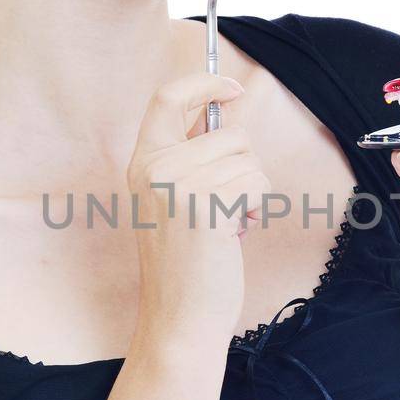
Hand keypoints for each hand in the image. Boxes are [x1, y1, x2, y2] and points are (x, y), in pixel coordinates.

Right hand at [127, 71, 270, 341]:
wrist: (179, 318)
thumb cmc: (187, 263)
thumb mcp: (173, 200)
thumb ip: (188, 159)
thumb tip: (222, 113)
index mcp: (143, 162)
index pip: (167, 97)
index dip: (204, 81)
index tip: (231, 88)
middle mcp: (156, 169)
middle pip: (230, 133)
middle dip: (244, 167)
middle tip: (226, 207)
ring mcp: (179, 187)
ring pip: (248, 160)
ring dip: (251, 192)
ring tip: (227, 224)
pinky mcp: (207, 207)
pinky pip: (256, 183)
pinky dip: (256, 209)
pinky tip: (234, 235)